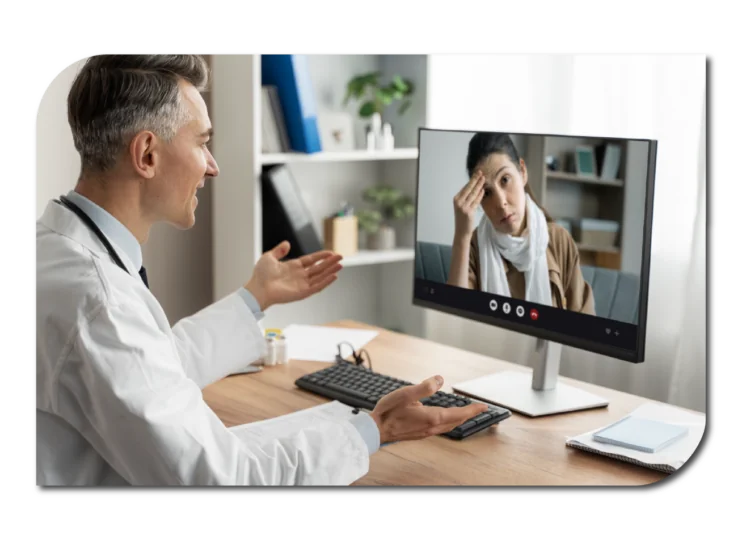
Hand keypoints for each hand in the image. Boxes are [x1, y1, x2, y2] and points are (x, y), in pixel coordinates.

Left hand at [244, 241, 342, 309]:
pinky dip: (326, 282)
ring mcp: (301, 284)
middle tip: (340, 257)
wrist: (257, 288)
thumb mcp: (269, 257)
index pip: (311, 260)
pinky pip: (317, 287)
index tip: (330, 252)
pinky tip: (334, 276)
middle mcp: (299, 276)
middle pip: (318, 268)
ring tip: (341, 265)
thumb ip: (279, 250)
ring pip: (320, 277)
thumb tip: (287, 243)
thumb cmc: (260, 275)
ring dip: (331, 271)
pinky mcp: (302, 293)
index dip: (321, 256)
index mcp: (293, 267)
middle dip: (330, 263)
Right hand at [369, 375, 488, 443]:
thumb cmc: (388, 412)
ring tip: (466, 412)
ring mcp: (426, 432)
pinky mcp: (420, 433)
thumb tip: (440, 380)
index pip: (459, 413)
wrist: (376, 430)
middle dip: (469, 414)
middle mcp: (432, 427)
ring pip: (449, 426)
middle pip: (456, 421)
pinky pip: (441, 428)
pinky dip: (449, 422)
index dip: (472, 410)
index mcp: (432, 417)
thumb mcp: (406, 394)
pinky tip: (445, 418)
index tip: (483, 406)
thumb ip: (424, 387)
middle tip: (478, 408)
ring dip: (460, 419)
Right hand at [453, 169, 484, 237]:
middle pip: (469, 189)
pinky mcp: (468, 212)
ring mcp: (463, 207)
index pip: (465, 187)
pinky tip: (483, 190)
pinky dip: (480, 195)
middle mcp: (458, 202)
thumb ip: (466, 197)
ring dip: (479, 186)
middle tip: (481, 173)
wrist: (461, 231)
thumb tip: (474, 186)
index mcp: (456, 199)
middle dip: (475, 180)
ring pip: (473, 194)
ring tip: (483, 179)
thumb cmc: (463, 218)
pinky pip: (476, 201)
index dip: (472, 180)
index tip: (477, 174)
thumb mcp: (462, 206)